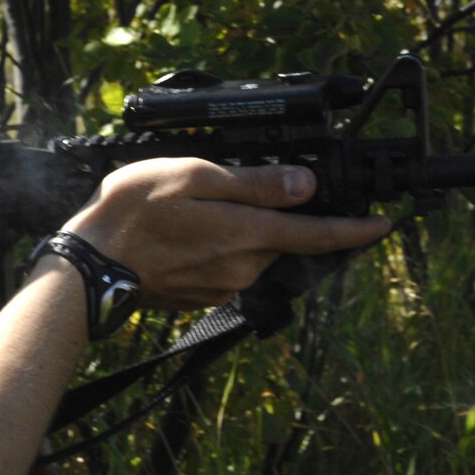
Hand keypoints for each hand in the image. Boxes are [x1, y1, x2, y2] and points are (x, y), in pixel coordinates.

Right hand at [65, 160, 391, 309]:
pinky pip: (227, 267)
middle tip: (233, 190)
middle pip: (283, 238)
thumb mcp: (194, 176)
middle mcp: (244, 268)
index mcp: (248, 234)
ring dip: (241, 230)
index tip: (385, 224)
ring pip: (254, 252)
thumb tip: (305, 186)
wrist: (89, 266)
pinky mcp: (203, 297)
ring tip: (195, 209)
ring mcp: (223, 286)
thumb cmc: (132, 213)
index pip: (319, 234)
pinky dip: (218, 248)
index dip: (356, 229)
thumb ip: (254, 183)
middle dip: (276, 216)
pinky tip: (184, 233)